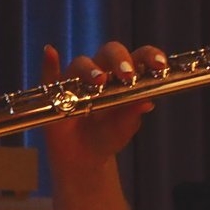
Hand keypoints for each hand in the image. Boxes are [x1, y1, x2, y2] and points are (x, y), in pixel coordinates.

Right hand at [38, 40, 169, 170]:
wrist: (84, 157)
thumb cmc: (109, 136)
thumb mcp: (124, 128)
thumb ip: (133, 114)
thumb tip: (147, 102)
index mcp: (124, 75)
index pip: (139, 56)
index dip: (150, 56)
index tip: (160, 65)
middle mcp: (101, 70)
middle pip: (110, 52)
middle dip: (119, 59)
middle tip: (126, 75)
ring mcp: (77, 78)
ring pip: (81, 63)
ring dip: (89, 68)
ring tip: (98, 80)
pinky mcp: (55, 89)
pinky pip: (49, 74)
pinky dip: (49, 62)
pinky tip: (50, 52)